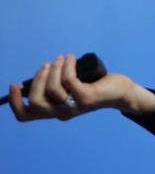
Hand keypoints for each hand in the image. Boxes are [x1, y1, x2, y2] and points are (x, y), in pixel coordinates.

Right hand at [7, 52, 147, 121]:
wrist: (120, 93)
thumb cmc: (94, 87)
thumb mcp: (70, 88)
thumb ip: (55, 85)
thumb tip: (40, 73)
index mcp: (54, 111)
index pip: (26, 115)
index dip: (15, 102)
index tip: (15, 84)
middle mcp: (62, 113)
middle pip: (36, 102)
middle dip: (37, 79)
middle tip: (47, 64)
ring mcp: (74, 106)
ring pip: (52, 89)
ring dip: (54, 69)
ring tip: (62, 58)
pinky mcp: (87, 97)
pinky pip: (69, 80)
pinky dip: (68, 66)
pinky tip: (71, 58)